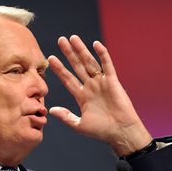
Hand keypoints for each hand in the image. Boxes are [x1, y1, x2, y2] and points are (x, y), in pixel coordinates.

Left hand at [48, 35, 151, 155]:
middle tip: (61, 40)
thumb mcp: (79, 125)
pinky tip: (95, 44)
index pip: (68, 79)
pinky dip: (102, 54)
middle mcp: (90, 87)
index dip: (59, 69)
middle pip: (77, 66)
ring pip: (89, 63)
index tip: (50, 59)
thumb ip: (66, 116)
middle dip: (69, 54)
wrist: (121, 132)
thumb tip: (51, 110)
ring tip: (73, 38)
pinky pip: (107, 65)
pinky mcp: (113, 81)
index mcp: (82, 96)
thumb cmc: (101, 131)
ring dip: (81, 50)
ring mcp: (101, 83)